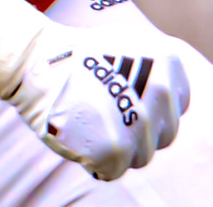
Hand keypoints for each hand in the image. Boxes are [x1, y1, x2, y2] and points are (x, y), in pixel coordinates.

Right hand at [10, 21, 190, 180]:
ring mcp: (141, 121)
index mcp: (167, 61)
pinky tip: (80, 136)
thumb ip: (154, 69)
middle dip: (137, 129)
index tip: (126, 101)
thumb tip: (170, 97)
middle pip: (164, 133)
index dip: (151, 107)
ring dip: (117, 146)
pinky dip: (96, 160)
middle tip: (105, 112)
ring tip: (90, 122)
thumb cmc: (77, 54)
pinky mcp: (117, 148)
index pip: (177, 105)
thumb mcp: (127, 43)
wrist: (36, 59)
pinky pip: (115, 170)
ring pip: (142, 155)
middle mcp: (161, 91)